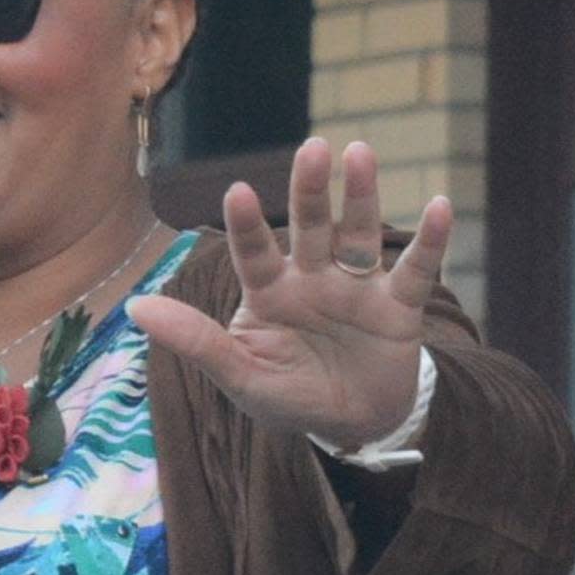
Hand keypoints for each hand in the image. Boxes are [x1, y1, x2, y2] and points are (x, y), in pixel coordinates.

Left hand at [127, 138, 450, 447]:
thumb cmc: (287, 397)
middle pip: (310, 227)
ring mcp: (356, 288)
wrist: (351, 426)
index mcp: (268, 293)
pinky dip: (430, 242)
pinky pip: (416, 271)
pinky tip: (440, 206)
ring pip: (359, 235)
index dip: (247, 225)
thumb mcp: (239, 375)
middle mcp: (311, 279)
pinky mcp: (398, 307)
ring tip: (360, 153)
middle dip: (310, 190)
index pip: (254, 252)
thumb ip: (195, 340)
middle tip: (313, 148)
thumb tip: (134, 308)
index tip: (236, 191)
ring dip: (362, 196)